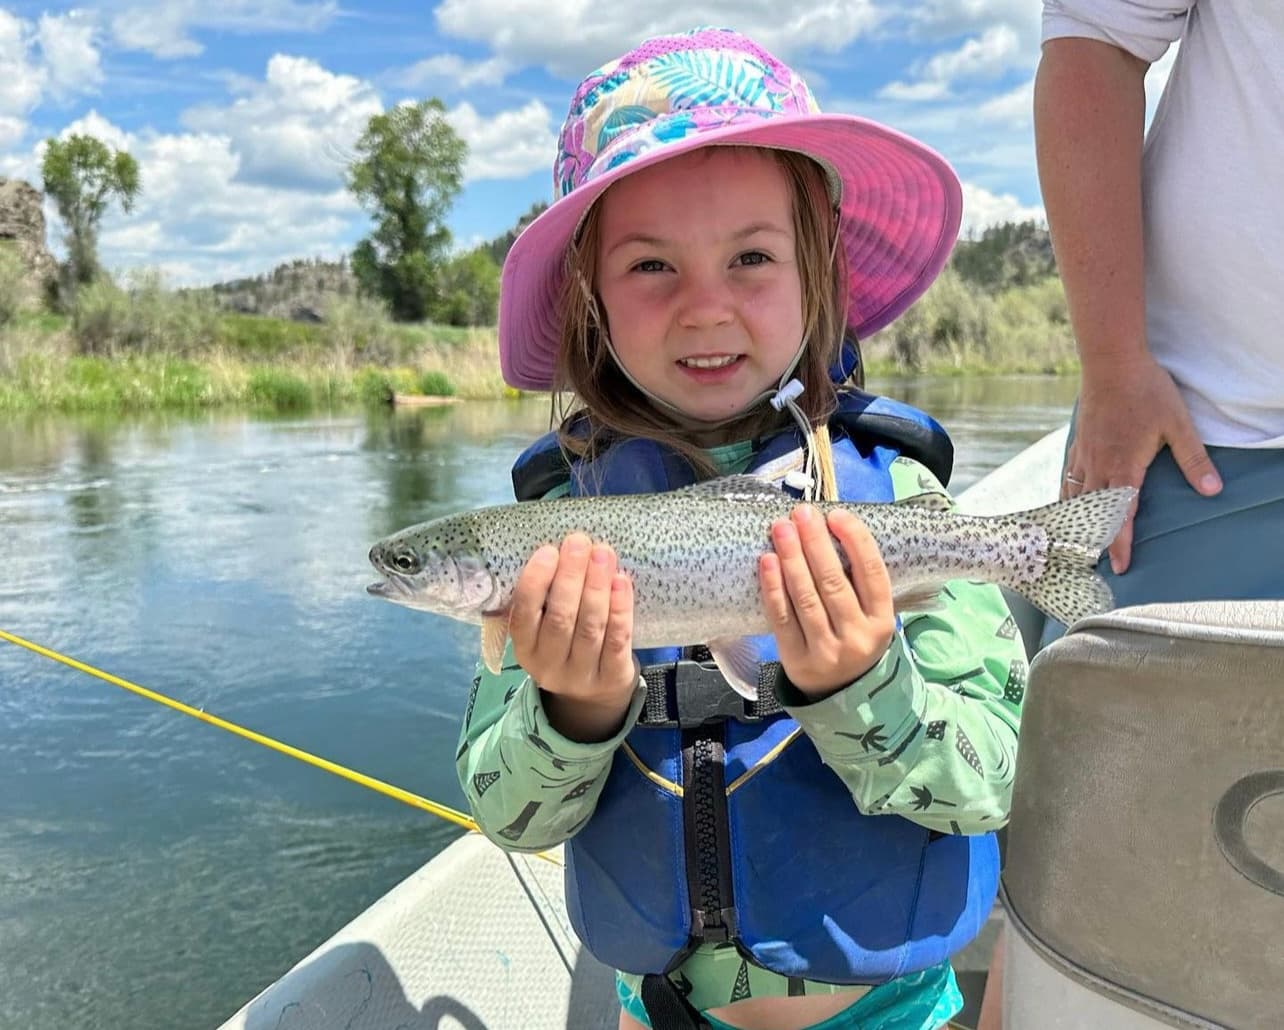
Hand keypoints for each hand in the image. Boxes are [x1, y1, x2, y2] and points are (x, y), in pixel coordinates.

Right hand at [508, 533, 637, 741]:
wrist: (592, 694)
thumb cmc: (565, 643)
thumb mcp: (544, 628)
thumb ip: (546, 597)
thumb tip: (563, 548)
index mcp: (525, 648)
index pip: (524, 614)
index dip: (536, 581)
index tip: (549, 550)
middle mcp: (549, 665)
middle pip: (560, 618)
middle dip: (570, 577)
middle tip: (579, 542)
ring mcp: (581, 675)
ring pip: (590, 627)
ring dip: (597, 586)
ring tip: (603, 553)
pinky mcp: (612, 677)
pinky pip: (617, 640)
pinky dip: (620, 609)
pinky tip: (621, 581)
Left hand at [758, 505, 894, 698]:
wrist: (843, 696)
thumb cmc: (855, 640)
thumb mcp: (871, 617)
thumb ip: (859, 583)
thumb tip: (830, 530)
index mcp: (882, 621)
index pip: (872, 574)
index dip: (855, 541)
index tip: (836, 514)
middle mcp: (857, 637)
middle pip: (834, 582)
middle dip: (815, 543)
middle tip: (801, 513)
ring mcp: (826, 651)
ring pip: (806, 598)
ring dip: (791, 558)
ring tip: (781, 528)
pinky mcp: (796, 659)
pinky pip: (782, 617)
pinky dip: (773, 587)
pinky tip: (767, 561)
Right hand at [1064, 355, 1221, 572]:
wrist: (1111, 362)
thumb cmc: (1146, 391)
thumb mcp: (1178, 424)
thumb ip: (1193, 459)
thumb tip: (1212, 490)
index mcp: (1124, 467)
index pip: (1120, 515)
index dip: (1120, 543)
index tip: (1119, 567)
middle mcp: (1098, 467)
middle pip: (1092, 514)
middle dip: (1093, 541)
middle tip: (1092, 566)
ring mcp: (1084, 455)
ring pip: (1075, 498)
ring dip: (1076, 523)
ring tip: (1075, 544)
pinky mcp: (1078, 443)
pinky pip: (1068, 478)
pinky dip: (1066, 497)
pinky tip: (1066, 505)